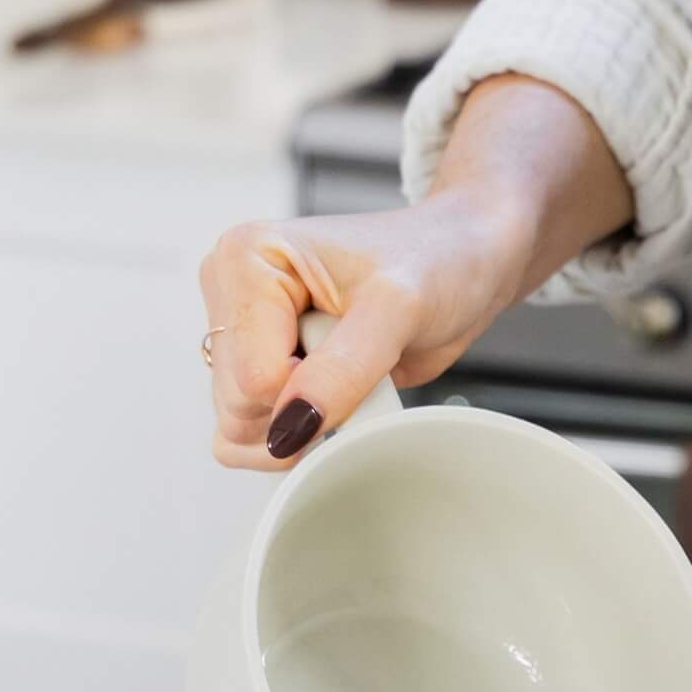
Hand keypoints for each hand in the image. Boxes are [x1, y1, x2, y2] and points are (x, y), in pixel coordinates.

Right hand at [200, 73, 631, 468]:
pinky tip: (338, 395)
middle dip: (304, 411)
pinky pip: (257, 434)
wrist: (462, 261)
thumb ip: (343, 369)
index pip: (250, 379)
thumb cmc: (437, 261)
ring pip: (241, 430)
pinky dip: (302, 432)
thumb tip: (290, 427)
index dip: (310, 394)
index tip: (362, 363)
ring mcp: (243, 333)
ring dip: (306, 424)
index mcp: (245, 257)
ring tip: (353, 375)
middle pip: (238, 410)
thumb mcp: (398, 309)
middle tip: (362, 369)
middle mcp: (230, 293)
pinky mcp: (261, 364)